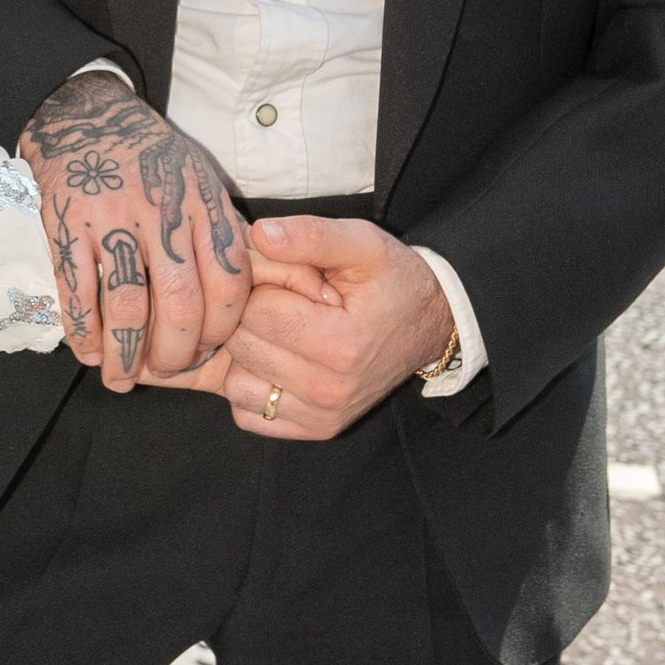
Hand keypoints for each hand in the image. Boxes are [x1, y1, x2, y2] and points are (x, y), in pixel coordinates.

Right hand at [19, 70, 249, 387]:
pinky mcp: (68, 225)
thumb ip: (222, 232)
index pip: (229, 281)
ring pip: (129, 305)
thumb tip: (248, 297)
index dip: (223, 327)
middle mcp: (164, 213)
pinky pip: (77, 291)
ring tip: (122, 377)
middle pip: (182, 303)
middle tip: (168, 371)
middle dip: (176, 352)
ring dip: (126, 353)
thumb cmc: (153, 159)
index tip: (210, 350)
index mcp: (204, 204)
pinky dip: (83, 330)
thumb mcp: (201, 181)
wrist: (88, 116)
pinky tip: (89, 352)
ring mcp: (113, 220)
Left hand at [167, 215, 451, 439]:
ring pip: (234, 383)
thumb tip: (258, 234)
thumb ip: (309, 235)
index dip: (260, 283)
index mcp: (341, 344)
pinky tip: (275, 361)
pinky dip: (251, 387)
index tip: (285, 278)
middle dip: (250, 315)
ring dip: (244, 354)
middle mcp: (329, 390)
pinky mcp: (314, 430)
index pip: (255, 310)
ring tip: (278, 331)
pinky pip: (247, 413)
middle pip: (241, 345)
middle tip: (283, 302)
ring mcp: (321, 416)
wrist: (430, 324)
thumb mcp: (362, 243)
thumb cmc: (393, 280)